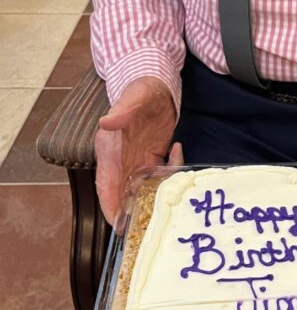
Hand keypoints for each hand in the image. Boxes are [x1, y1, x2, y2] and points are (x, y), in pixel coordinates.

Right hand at [95, 76, 181, 229]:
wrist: (156, 84)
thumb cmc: (141, 89)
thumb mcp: (133, 97)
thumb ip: (122, 110)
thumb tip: (106, 122)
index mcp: (109, 151)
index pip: (105, 186)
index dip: (111, 207)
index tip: (120, 225)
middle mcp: (120, 161)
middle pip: (123, 195)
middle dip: (135, 211)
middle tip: (153, 224)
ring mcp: (136, 161)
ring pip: (142, 190)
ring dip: (155, 196)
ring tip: (173, 193)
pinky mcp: (152, 158)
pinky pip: (159, 176)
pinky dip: (169, 174)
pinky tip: (178, 153)